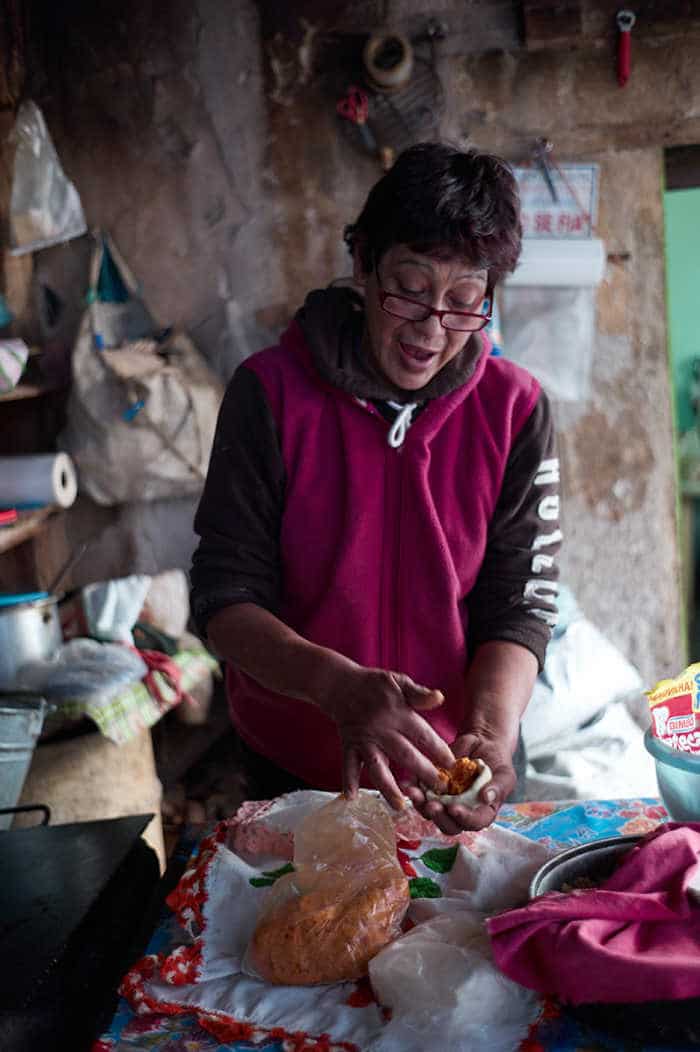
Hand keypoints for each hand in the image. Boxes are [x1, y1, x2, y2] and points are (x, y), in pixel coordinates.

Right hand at [321, 665, 455, 810]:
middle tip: (439, 791)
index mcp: (398, 713)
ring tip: (400, 806)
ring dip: (388, 787)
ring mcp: (363, 740)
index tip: (453, 766)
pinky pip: (347, 765)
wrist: (340, 684)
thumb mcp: (399, 682)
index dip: (439, 750)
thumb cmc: (375, 684)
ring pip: (376, 766)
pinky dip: (348, 781)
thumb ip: (419, 694)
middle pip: (404, 755)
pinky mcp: (348, 746)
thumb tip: (440, 697)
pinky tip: (352, 798)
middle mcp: (381, 729)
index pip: (422, 735)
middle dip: (423, 774)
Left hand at [403, 731, 515, 834]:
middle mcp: (463, 812)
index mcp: (482, 813)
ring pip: (431, 813)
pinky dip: (414, 790)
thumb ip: (498, 787)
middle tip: (432, 805)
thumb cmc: (497, 762)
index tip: (455, 808)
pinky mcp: (434, 789)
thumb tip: (487, 798)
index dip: (464, 819)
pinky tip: (409, 783)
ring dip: (422, 806)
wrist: (482, 744)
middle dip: (439, 817)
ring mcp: (446, 802)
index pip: (474, 823)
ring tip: (415, 793)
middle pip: (449, 825)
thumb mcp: (504, 774)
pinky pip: (421, 795)